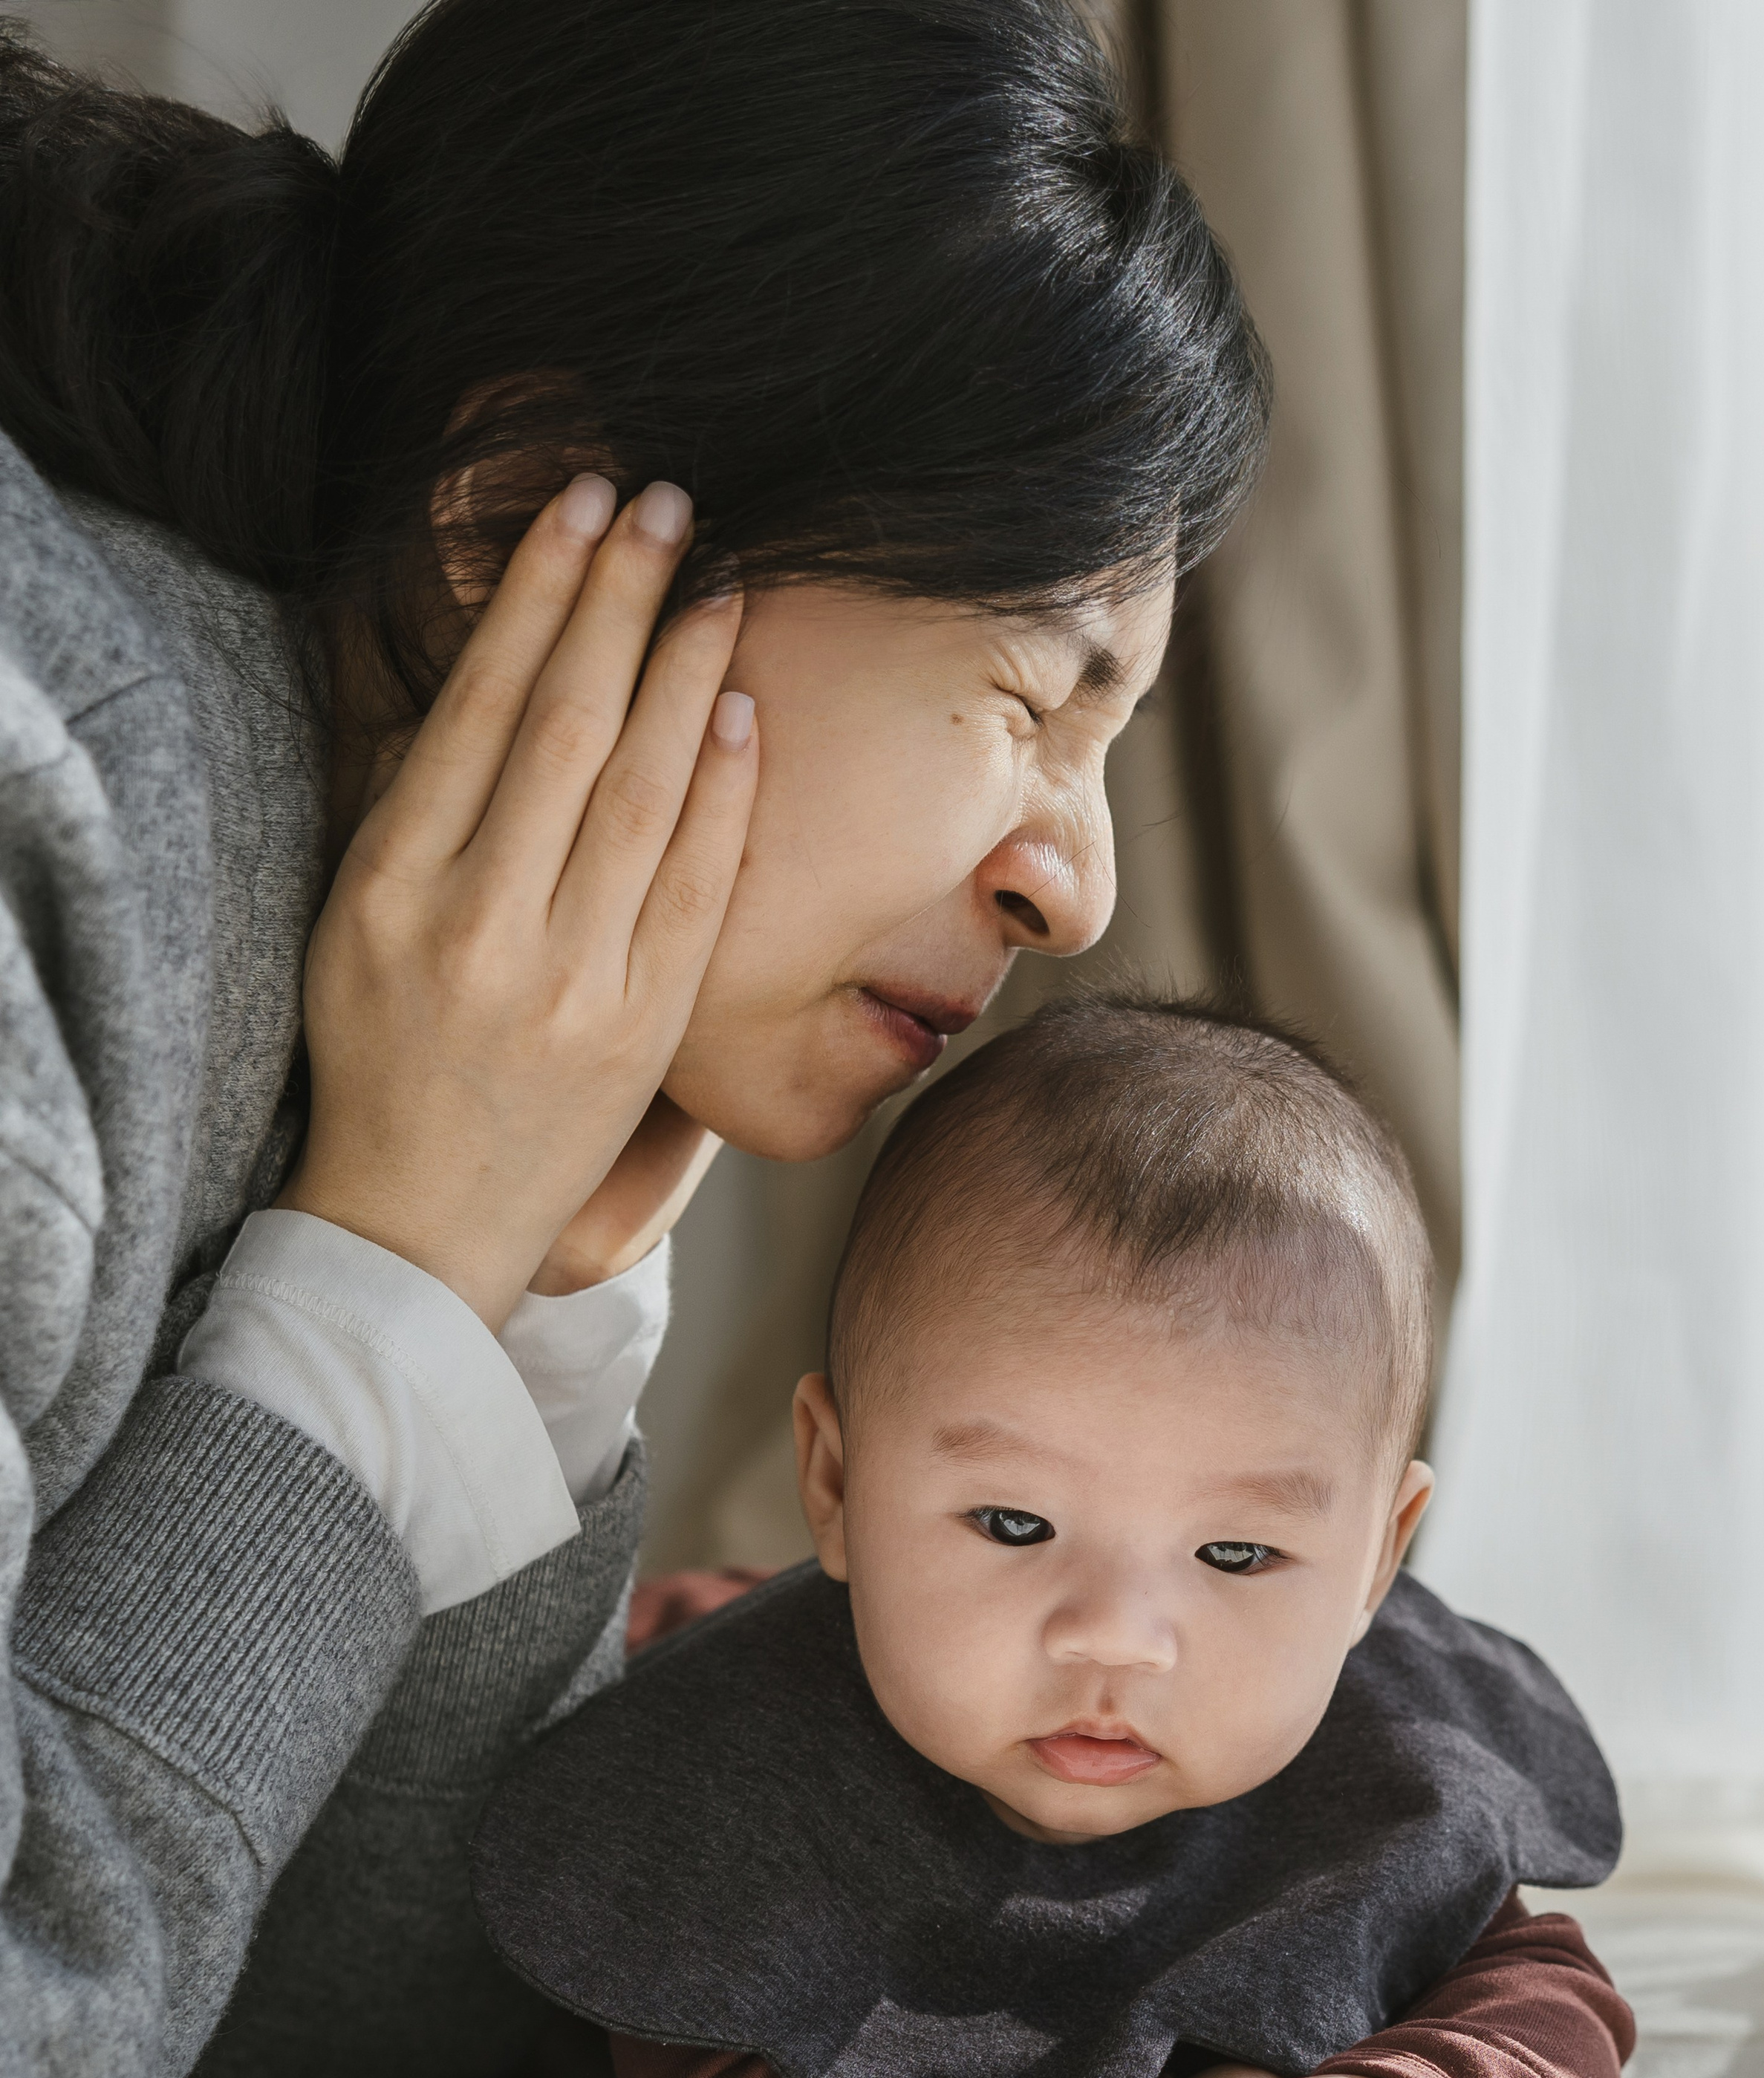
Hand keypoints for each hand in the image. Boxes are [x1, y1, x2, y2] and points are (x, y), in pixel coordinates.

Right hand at [282, 475, 756, 1329]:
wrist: (419, 1217)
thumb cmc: (379, 1052)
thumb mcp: (350, 920)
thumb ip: (413, 805)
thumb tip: (500, 666)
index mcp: (390, 884)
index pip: (478, 704)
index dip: (538, 593)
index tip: (577, 505)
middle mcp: (480, 923)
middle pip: (568, 725)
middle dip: (621, 596)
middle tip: (667, 500)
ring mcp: (570, 979)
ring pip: (643, 791)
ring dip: (688, 670)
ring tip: (719, 578)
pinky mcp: (642, 1028)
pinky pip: (696, 886)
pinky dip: (723, 793)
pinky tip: (740, 709)